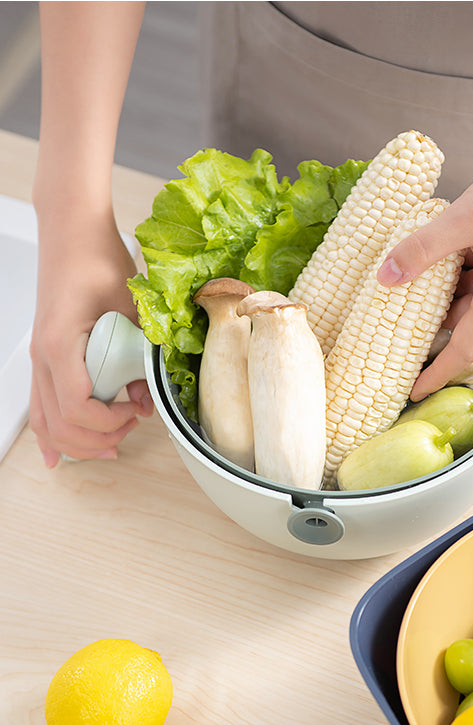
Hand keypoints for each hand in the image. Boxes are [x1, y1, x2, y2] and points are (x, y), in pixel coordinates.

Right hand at [29, 210, 151, 466]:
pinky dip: (50, 434)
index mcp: (61, 343)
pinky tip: (55, 456)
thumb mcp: (132, 308)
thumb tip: (146, 399)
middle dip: (96, 439)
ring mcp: (39, 359)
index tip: (135, 415)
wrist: (72, 233)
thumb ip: (140, 357)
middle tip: (128, 433)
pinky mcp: (44, 358)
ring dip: (77, 442)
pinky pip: (39, 407)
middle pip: (59, 423)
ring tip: (108, 447)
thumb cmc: (97, 259)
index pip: (77, 406)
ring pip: (46, 421)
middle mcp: (42, 356)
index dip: (108, 422)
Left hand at [377, 128, 472, 399]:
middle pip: (465, 318)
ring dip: (449, 284)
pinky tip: (453, 244)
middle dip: (432, 314)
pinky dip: (468, 269)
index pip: (462, 349)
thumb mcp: (464, 217)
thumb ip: (422, 250)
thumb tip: (385, 278)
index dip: (435, 373)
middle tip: (393, 309)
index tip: (412, 394)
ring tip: (419, 265)